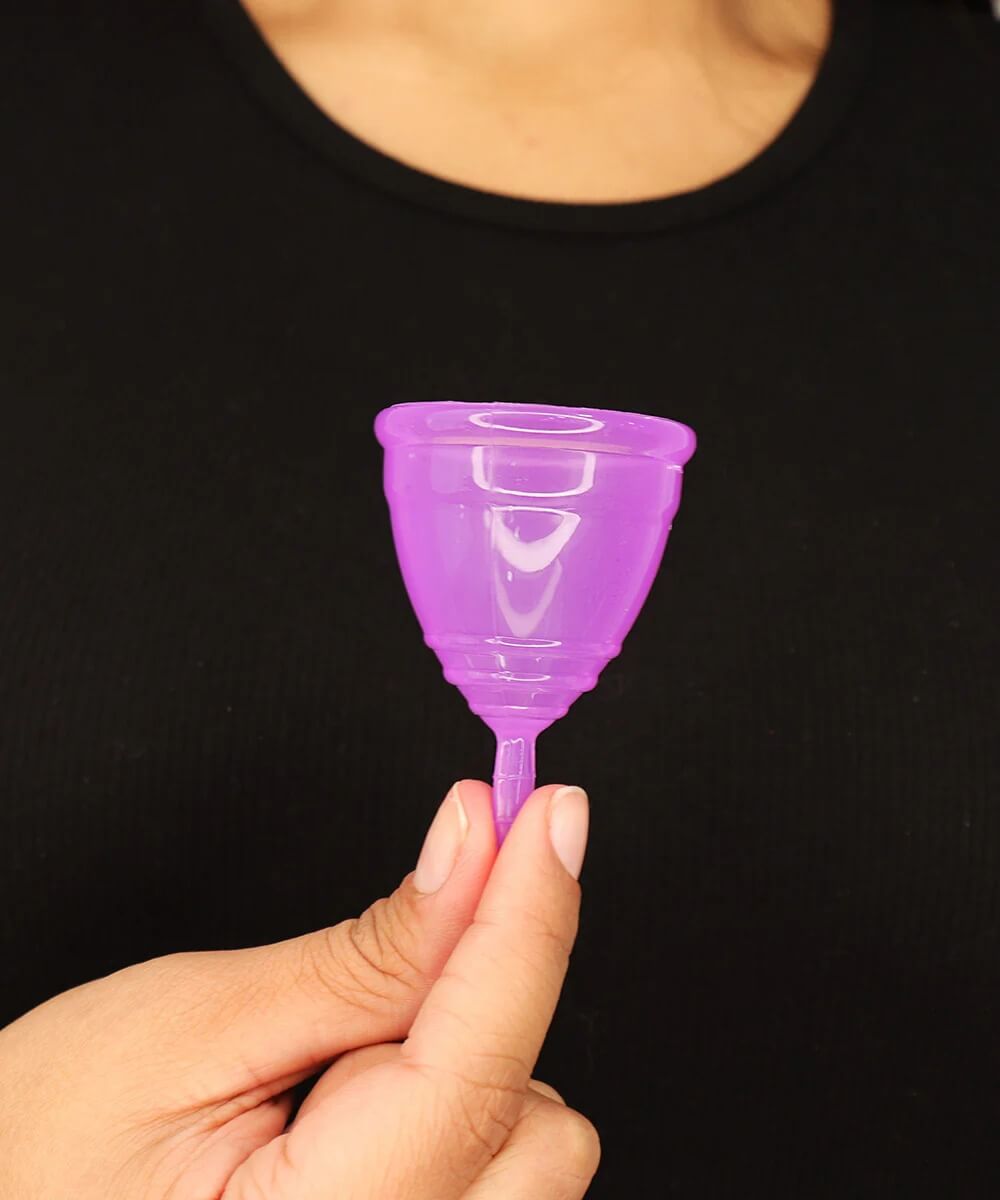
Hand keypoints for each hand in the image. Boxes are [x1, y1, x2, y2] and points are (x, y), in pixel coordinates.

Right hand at [0, 782, 598, 1198]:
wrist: (1, 1199)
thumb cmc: (43, 1141)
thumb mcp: (196, 1025)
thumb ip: (364, 953)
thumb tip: (474, 850)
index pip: (472, 1064)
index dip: (526, 918)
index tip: (552, 818)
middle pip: (538, 1126)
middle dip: (478, 1020)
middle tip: (359, 999)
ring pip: (535, 1152)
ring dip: (467, 1075)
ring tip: (335, 1081)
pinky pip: (505, 1182)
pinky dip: (464, 1115)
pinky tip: (367, 1117)